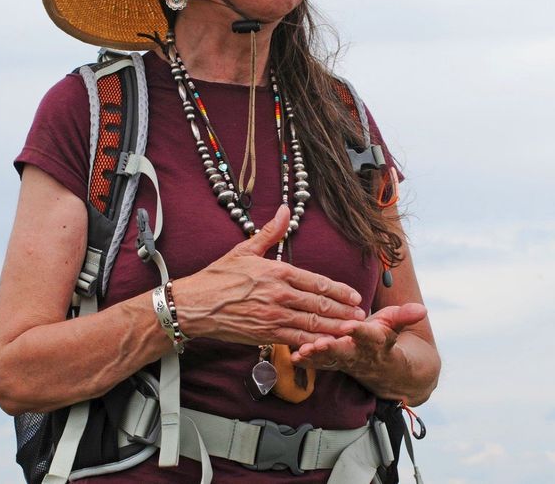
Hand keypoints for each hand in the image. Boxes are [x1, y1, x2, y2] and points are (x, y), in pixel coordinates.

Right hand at [172, 205, 366, 346]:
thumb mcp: (244, 250)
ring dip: (335, 328)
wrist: (194, 305)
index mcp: (276, 272)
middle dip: (343, 311)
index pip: (316, 282)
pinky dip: (314, 343)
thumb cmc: (217, 277)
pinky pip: (296, 340)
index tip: (353, 295)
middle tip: (361, 315)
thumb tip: (284, 209)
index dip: (338, 290)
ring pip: (312, 324)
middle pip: (319, 305)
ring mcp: (273, 317)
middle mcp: (279, 295)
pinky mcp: (265, 335)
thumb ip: (270, 232)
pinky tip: (328, 346)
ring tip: (353, 330)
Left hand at [291, 303, 427, 371]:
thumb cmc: (388, 340)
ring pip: (330, 361)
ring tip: (302, 351)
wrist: (389, 374)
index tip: (351, 325)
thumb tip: (422, 309)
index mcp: (378, 344)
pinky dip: (306, 363)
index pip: (371, 337)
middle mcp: (361, 356)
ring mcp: (346, 363)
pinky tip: (292, 357)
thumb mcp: (398, 326)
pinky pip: (319, 365)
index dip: (361, 331)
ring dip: (316, 356)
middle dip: (333, 348)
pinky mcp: (334, 365)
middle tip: (320, 343)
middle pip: (347, 353)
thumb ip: (405, 316)